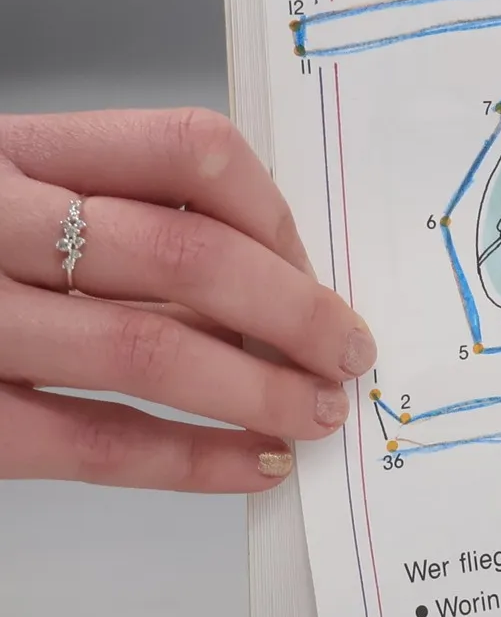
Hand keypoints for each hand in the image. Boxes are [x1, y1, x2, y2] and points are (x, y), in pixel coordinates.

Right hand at [0, 109, 375, 490]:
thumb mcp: (3, 187)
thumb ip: (106, 205)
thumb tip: (269, 270)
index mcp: (11, 150)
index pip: (187, 152)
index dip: (275, 215)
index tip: (315, 267)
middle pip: (185, 254)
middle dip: (294, 310)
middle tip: (350, 351)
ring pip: (146, 348)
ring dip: (259, 387)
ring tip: (318, 412)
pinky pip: (91, 441)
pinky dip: (190, 459)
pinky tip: (252, 466)